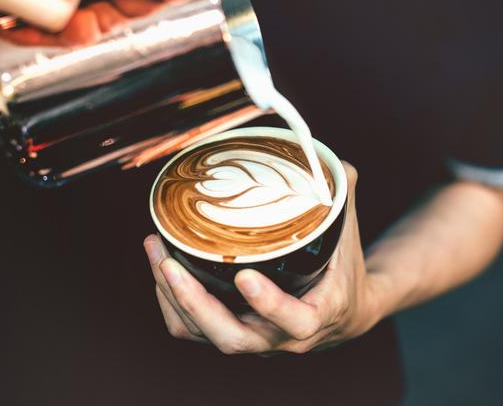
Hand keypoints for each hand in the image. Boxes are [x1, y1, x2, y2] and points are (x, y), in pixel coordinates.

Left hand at [143, 162, 383, 353]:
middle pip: (232, 338)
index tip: (245, 276)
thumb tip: (332, 161)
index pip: (295, 321)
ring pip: (201, 333)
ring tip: (154, 248)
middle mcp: (279, 337)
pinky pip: (189, 329)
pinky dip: (169, 301)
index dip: (269, 304)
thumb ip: (341, 196)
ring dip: (171, 295)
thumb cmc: (342, 270)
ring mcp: (251, 339)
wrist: (341, 314)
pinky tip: (160, 265)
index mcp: (316, 316)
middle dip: (194, 302)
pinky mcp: (230, 332)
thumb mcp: (348, 235)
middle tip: (169, 263)